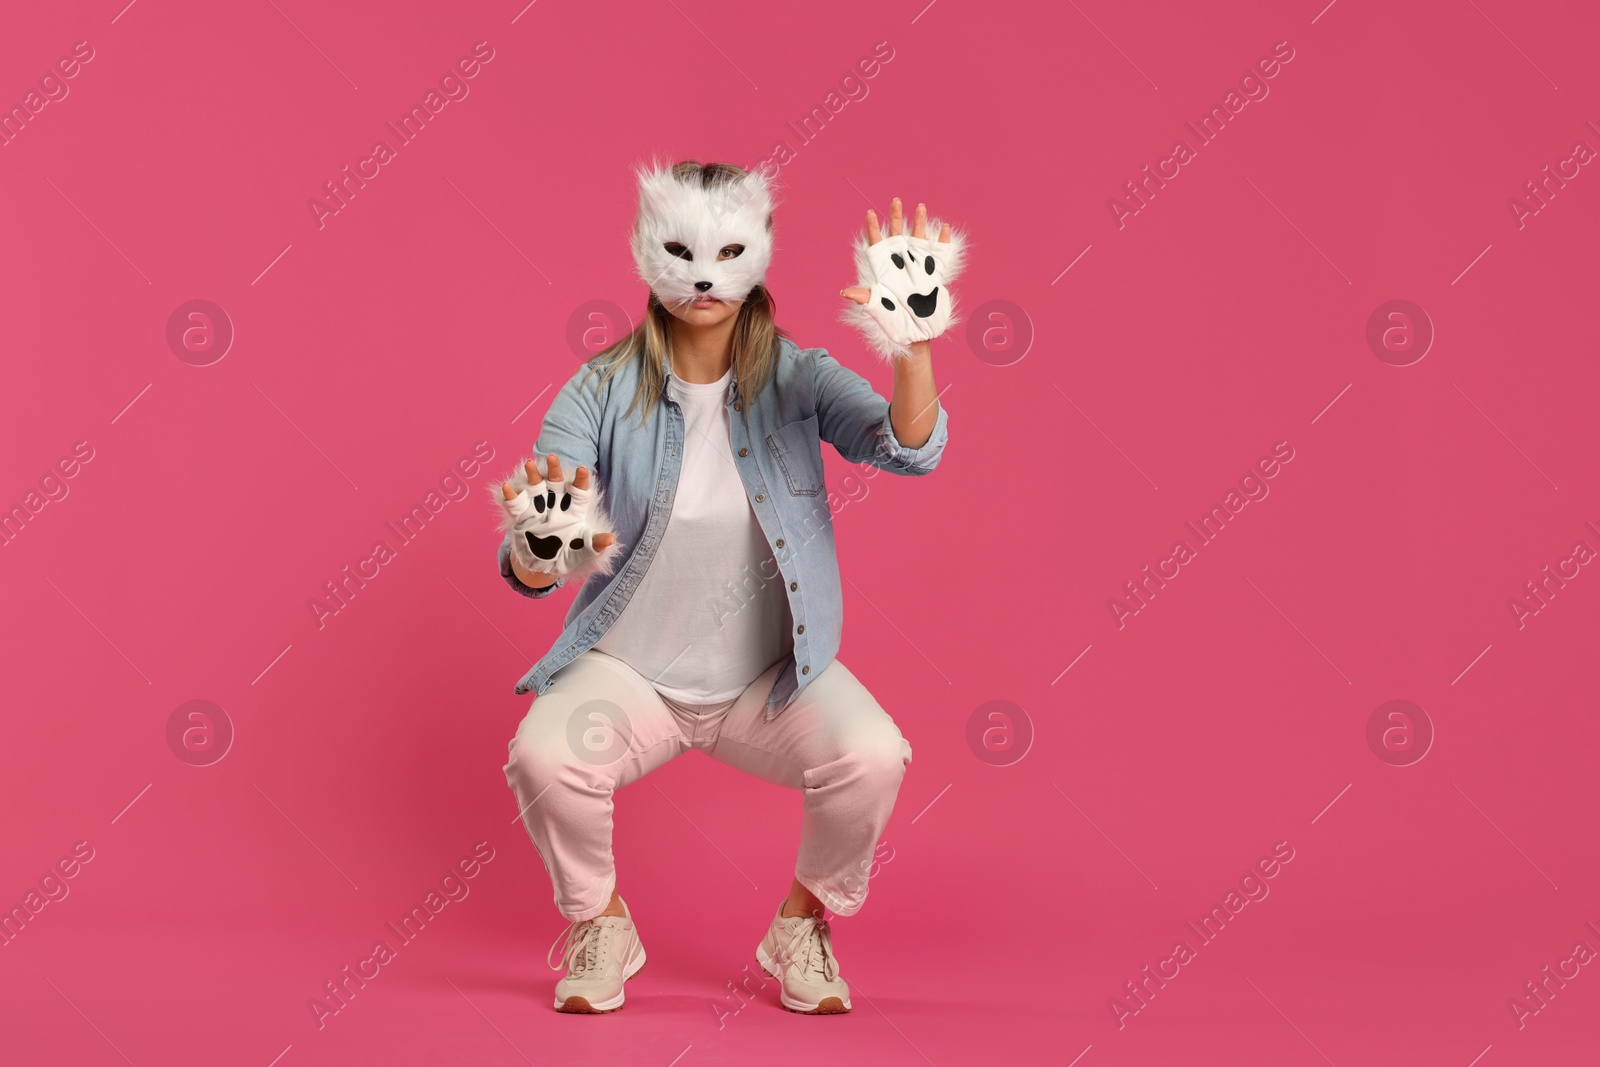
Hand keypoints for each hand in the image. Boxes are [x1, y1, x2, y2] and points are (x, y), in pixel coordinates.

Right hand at [497, 454, 618, 584]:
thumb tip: (611, 540)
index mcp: (573, 511)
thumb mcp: (581, 552)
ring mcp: (538, 509)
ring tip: (529, 464)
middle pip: (556, 482)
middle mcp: (555, 505)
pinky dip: (510, 496)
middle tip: (552, 456)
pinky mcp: (522, 517)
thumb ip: (594, 545)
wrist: (542, 567)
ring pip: (536, 486)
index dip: (580, 480)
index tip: (582, 469)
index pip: (579, 491)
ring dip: (533, 475)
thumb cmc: (566, 555)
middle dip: (554, 469)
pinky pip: (515, 504)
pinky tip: (507, 487)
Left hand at [841, 197, 965, 360]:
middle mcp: (900, 264)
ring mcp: (917, 267)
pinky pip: (939, 253)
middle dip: (895, 217)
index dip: (873, 229)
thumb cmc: (894, 324)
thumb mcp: (878, 310)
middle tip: (895, 200)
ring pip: (918, 238)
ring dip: (919, 223)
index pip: (876, 244)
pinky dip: (942, 240)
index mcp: (884, 270)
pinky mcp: (934, 273)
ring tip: (921, 206)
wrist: (917, 335)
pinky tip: (944, 229)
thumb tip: (846, 292)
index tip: (870, 213)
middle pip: (896, 235)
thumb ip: (865, 298)